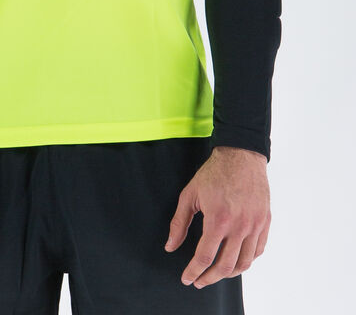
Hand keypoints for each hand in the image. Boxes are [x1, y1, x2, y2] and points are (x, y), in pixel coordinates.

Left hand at [164, 145, 270, 287]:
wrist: (241, 155)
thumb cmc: (214, 173)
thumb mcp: (190, 194)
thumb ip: (179, 222)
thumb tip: (170, 246)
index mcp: (218, 219)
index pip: (204, 257)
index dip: (193, 271)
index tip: (187, 278)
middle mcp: (239, 226)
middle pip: (225, 266)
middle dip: (209, 278)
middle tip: (199, 281)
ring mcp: (255, 225)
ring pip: (244, 263)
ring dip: (229, 273)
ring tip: (216, 273)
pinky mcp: (265, 222)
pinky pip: (258, 250)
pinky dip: (247, 261)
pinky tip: (236, 260)